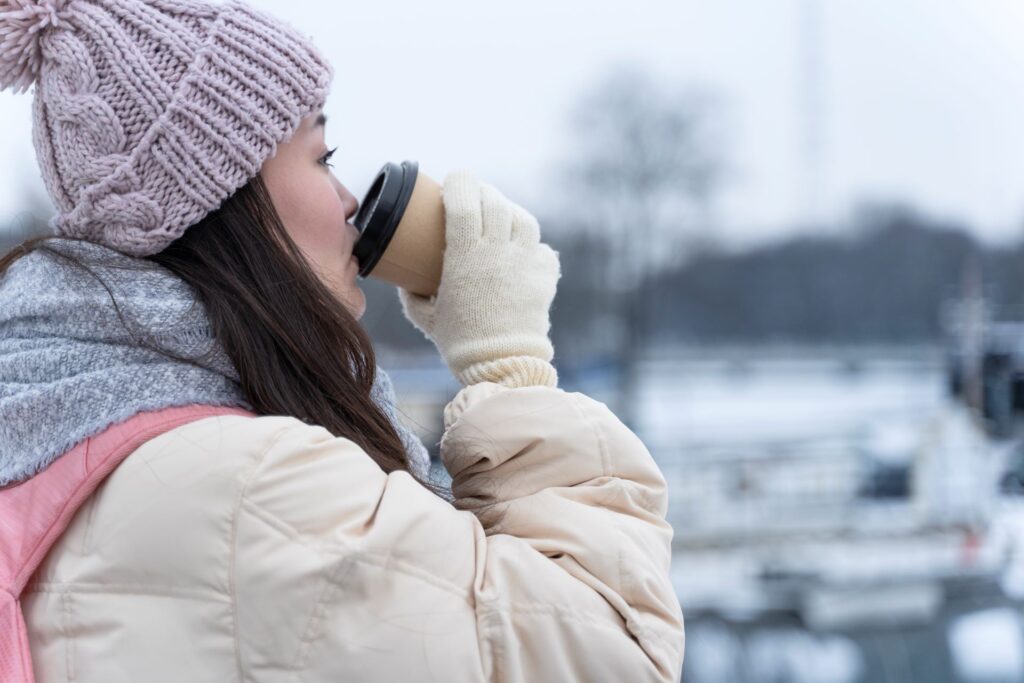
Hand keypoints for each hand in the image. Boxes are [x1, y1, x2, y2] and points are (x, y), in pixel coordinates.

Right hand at [398, 170, 560, 387]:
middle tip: (474, 196)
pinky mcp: (545, 278)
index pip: (465, 201)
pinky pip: (542, 249)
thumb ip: (413, 292)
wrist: (503, 365)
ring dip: (509, 211)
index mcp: (467, 255)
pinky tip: (522, 251)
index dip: (460, 182)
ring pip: (523, 219)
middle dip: (483, 192)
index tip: (454, 178)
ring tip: (500, 216)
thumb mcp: (425, 315)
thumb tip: (405, 278)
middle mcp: (499, 252)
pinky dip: (532, 245)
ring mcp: (525, 263)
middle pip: (494, 202)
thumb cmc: (459, 342)